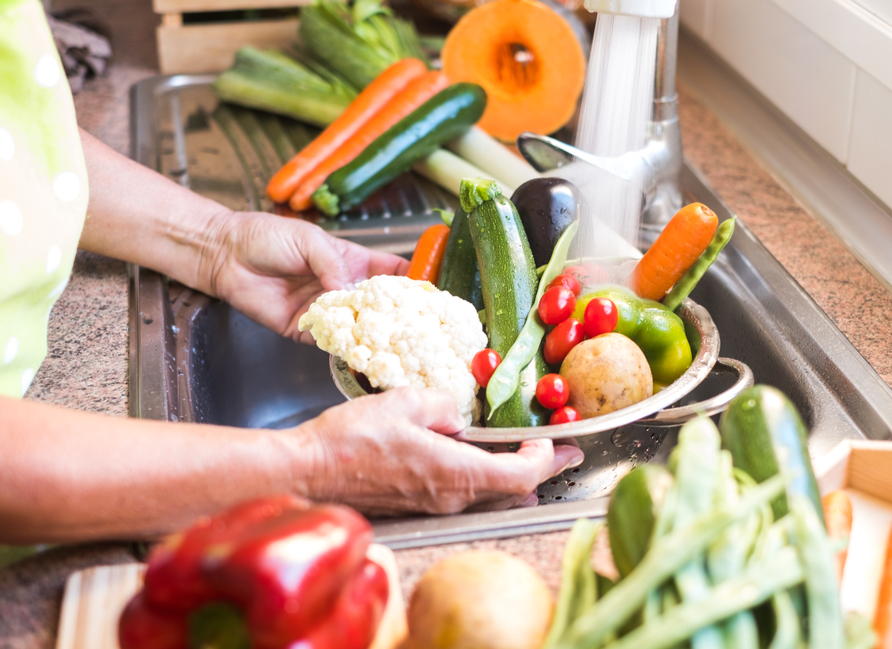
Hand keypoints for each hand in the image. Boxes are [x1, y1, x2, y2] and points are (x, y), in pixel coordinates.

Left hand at [204, 212, 407, 341]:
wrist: (226, 255)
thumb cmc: (266, 237)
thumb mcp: (309, 240)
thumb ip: (333, 264)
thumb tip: (350, 290)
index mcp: (351, 262)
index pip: (392, 273)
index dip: (413, 281)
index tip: (433, 291)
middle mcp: (343, 289)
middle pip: (380, 306)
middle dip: (401, 315)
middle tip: (423, 326)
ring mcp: (326, 312)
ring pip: (359, 328)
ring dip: (376, 336)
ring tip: (400, 344)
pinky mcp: (306, 331)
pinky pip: (331, 343)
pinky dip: (345, 348)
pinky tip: (361, 351)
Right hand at [290, 388, 584, 514]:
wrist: (308, 474)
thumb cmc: (350, 439)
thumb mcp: (404, 402)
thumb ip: (444, 404)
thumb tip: (457, 417)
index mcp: (455, 473)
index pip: (521, 475)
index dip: (547, 458)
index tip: (557, 440)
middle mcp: (451, 499)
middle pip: (514, 492)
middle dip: (545, 471)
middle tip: (567, 454)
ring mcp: (435, 507)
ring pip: (492, 498)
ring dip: (517, 478)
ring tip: (536, 460)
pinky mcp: (420, 507)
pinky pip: (467, 498)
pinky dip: (488, 483)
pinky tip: (485, 466)